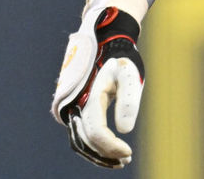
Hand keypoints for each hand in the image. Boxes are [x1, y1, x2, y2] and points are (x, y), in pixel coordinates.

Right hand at [52, 0, 147, 168]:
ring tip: (120, 159)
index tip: (128, 153)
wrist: (106, 42)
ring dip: (98, 152)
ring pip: (80, 139)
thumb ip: (129, 99)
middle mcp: (75, 106)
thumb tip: (125, 130)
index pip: (96, 132)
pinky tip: (111, 148)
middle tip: (125, 161)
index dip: (110, 146)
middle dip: (103, 154)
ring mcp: (73, 108)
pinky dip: (94, 143)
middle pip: (84, 141)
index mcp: (89, 97)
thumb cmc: (120, 58)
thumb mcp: (130, 74)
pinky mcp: (76, 108)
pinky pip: (82, 132)